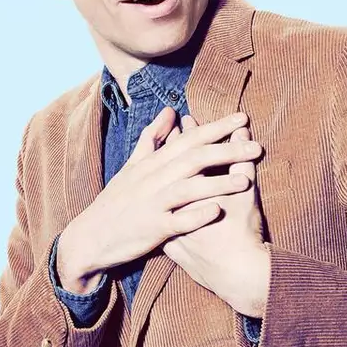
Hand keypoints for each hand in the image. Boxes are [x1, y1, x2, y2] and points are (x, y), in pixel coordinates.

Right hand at [55, 107, 263, 292]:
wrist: (90, 236)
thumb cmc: (117, 200)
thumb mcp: (132, 165)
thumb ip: (153, 137)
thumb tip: (170, 110)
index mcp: (153, 163)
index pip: (189, 139)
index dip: (216, 127)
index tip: (242, 118)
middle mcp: (154, 179)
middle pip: (194, 159)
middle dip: (226, 151)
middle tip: (256, 147)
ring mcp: (153, 204)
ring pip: (188, 188)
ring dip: (217, 183)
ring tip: (245, 181)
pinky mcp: (152, 229)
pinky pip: (177, 222)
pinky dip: (196, 216)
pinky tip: (217, 211)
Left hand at [161, 115, 270, 318]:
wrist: (236, 275)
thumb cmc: (243, 232)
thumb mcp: (245, 192)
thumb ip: (241, 160)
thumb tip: (241, 133)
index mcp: (190, 188)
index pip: (186, 155)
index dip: (187, 135)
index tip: (186, 119)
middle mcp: (174, 204)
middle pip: (169, 173)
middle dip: (171, 153)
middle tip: (172, 135)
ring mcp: (169, 225)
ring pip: (162, 200)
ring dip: (166, 182)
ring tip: (167, 169)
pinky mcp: (171, 246)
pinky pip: (163, 224)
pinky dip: (165, 212)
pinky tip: (163, 205)